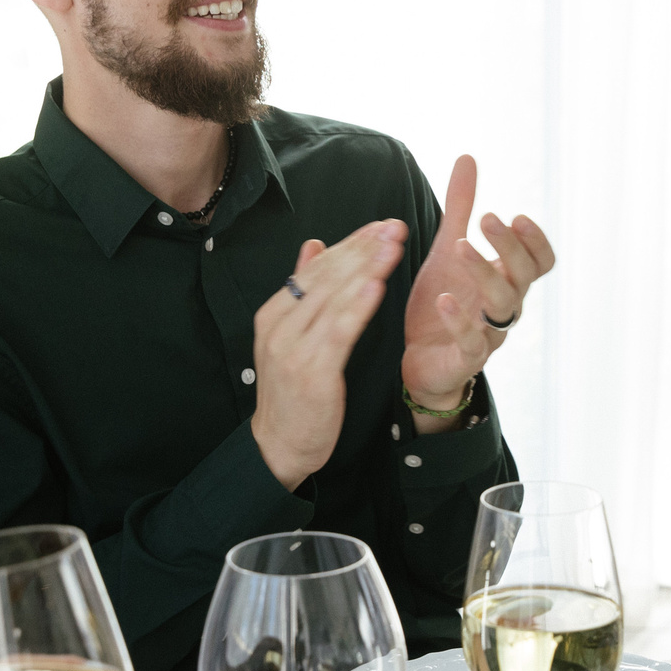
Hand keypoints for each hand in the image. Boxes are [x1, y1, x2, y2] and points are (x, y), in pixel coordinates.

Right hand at [250, 219, 406, 489]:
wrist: (279, 445)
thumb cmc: (292, 393)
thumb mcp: (290, 337)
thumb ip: (302, 291)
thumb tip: (314, 245)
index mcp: (274, 314)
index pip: (316, 269)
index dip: (350, 244)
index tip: (380, 225)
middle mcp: (280, 326)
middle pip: (327, 277)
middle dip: (363, 248)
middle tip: (395, 225)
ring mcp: (293, 348)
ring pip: (335, 298)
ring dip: (367, 268)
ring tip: (394, 245)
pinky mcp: (313, 371)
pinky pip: (339, 331)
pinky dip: (358, 306)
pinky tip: (378, 285)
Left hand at [401, 155, 556, 406]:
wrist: (421, 361)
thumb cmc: (443, 302)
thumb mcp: (447, 249)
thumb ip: (459, 207)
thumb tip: (467, 156)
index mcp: (506, 280)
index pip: (540, 262)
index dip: (534, 241)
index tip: (516, 217)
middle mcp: (505, 306)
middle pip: (523, 277)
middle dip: (510, 247)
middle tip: (489, 218)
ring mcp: (489, 333)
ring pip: (502, 305)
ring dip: (484, 273)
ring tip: (459, 246)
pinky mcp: (466, 358)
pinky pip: (473, 342)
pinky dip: (461, 320)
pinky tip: (444, 298)